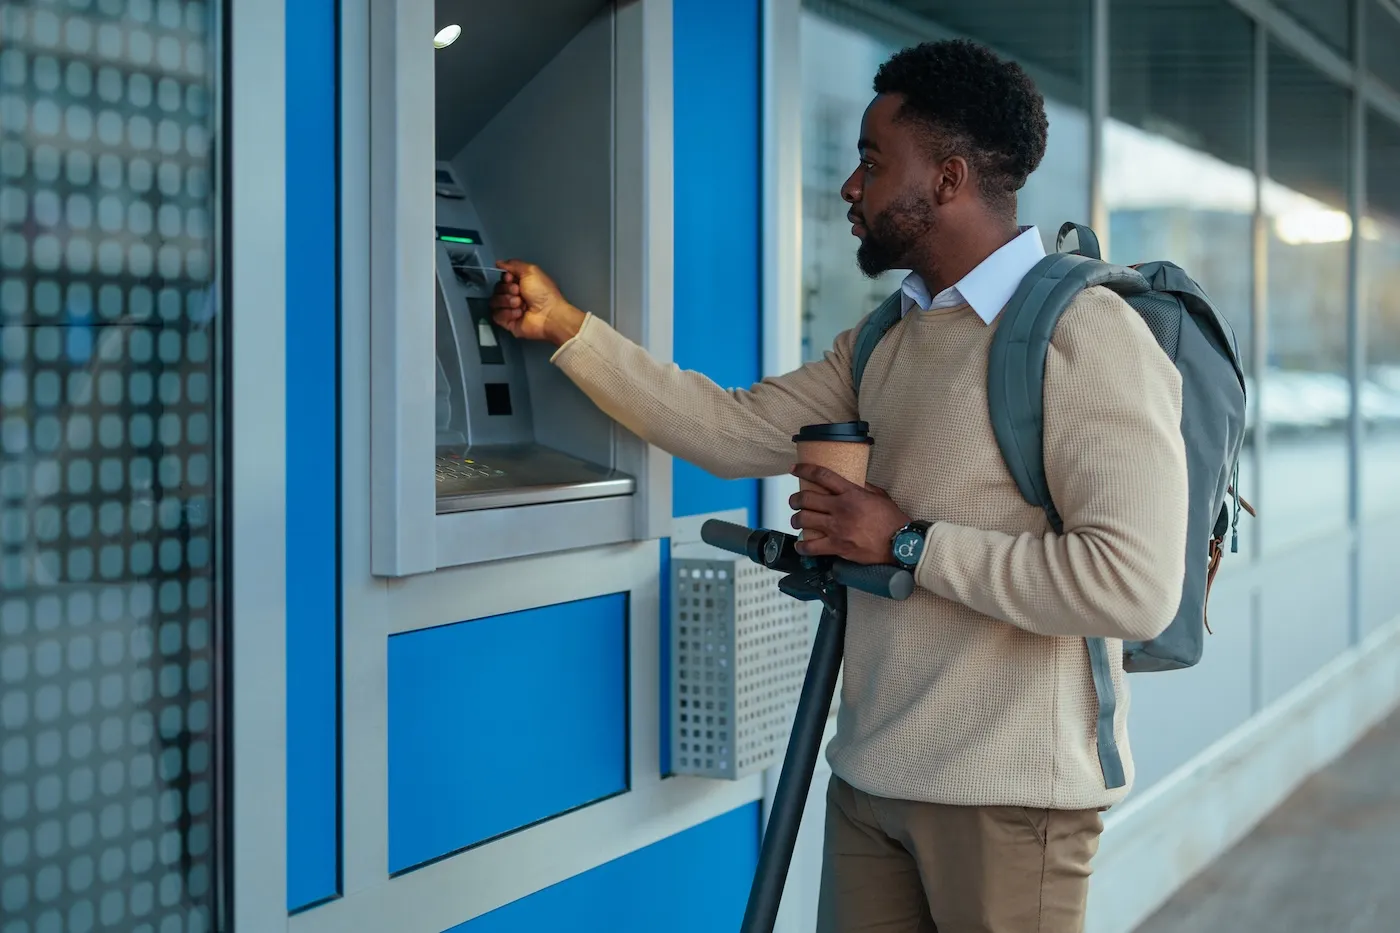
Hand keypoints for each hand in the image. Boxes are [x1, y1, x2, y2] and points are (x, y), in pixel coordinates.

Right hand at [489, 259, 586, 346]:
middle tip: (519, 292)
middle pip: (497, 288)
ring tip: (520, 304)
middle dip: (507, 289)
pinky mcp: (507, 322)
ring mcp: (510, 309)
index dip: (505, 278)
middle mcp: (515, 295)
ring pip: (494, 301)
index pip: (503, 278)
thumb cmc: (543, 293)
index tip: (511, 279)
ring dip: (507, 301)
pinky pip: (496, 315)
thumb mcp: (530, 271)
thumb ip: (513, 264)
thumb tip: (499, 263)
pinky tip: (519, 314)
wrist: (549, 315)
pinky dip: (507, 313)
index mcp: (521, 283)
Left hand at [788, 464, 910, 564]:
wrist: (901, 544)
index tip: (794, 469)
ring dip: (795, 520)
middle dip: (794, 499)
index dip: (804, 469)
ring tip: (797, 520)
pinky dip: (802, 546)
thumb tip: (851, 481)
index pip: (821, 476)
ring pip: (804, 520)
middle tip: (794, 501)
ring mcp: (837, 529)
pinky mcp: (837, 547)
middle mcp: (840, 509)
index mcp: (851, 493)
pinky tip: (800, 545)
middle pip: (806, 499)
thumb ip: (863, 487)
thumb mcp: (879, 496)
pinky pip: (811, 546)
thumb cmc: (892, 520)